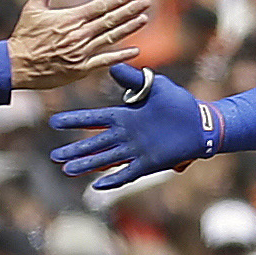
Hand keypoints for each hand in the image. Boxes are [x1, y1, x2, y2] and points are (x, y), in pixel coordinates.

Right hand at [6, 0, 148, 89]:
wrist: (16, 65)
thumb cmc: (24, 37)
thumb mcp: (32, 8)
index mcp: (70, 18)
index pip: (101, 5)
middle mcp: (79, 34)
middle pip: (111, 20)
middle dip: (131, 10)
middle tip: (148, 1)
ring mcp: (81, 53)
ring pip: (111, 38)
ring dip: (129, 28)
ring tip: (144, 19)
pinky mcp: (80, 69)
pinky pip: (104, 62)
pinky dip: (120, 56)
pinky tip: (135, 50)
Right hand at [48, 64, 208, 189]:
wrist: (201, 124)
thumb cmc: (179, 104)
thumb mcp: (156, 85)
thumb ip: (134, 79)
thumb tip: (113, 68)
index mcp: (125, 116)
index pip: (94, 119)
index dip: (74, 121)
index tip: (54, 122)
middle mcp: (126, 136)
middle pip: (94, 144)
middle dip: (75, 150)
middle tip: (54, 156)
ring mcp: (136, 151)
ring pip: (105, 160)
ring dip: (87, 165)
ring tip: (67, 170)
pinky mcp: (148, 164)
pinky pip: (126, 174)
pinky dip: (112, 180)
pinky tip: (96, 186)